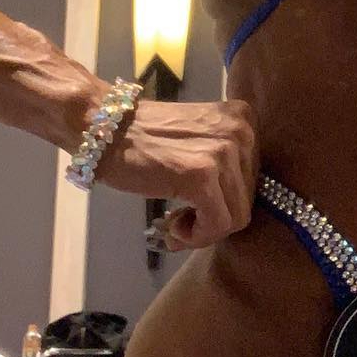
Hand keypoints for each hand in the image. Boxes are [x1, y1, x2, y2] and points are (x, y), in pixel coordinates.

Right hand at [95, 96, 256, 248]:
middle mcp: (243, 132)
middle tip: (179, 221)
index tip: (194, 208)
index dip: (223, 202)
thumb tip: (235, 212)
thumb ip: (224, 166)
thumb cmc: (144, 139)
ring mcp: (224, 153)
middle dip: (213, 220)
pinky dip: (196, 236)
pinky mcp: (203, 175)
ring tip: (173, 224)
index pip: (252, 180)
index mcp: (245, 121)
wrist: (104, 128)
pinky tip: (172, 228)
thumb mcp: (198, 141)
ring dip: (203, 231)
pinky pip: (217, 224)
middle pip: (246, 200)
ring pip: (235, 217)